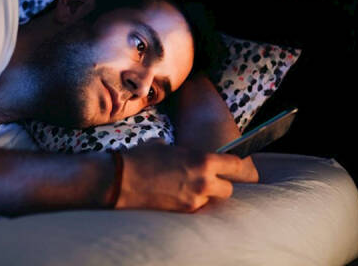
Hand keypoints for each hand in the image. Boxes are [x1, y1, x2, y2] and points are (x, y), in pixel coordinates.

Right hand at [115, 141, 259, 212]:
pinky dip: (190, 203)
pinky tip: (175, 196)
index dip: (237, 166)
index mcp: (203, 160)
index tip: (233, 167)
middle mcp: (204, 182)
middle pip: (229, 189)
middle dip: (221, 185)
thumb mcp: (166, 145)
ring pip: (212, 201)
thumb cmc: (141, 158)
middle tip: (209, 180)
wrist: (120, 180)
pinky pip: (196, 208)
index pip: (236, 165)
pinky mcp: (183, 212)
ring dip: (205, 196)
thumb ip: (186, 152)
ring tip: (187, 188)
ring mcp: (194, 200)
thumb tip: (190, 155)